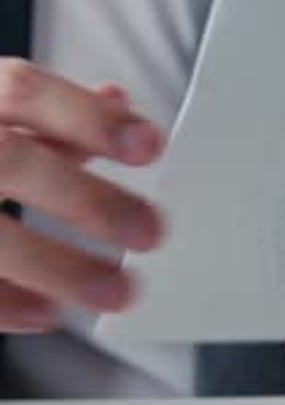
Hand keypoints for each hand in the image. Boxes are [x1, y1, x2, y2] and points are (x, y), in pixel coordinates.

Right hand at [0, 58, 165, 331]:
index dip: (89, 118)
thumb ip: (48, 115)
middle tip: (149, 230)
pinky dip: (5, 302)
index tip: (149, 145)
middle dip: (85, 199)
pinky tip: (47, 312)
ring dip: (56, 266)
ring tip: (116, 290)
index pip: (26, 92)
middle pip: (11, 163)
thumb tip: (116, 99)